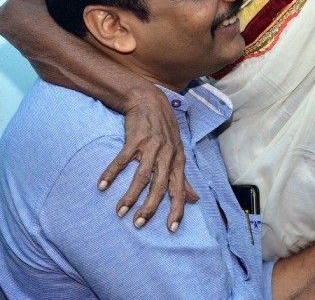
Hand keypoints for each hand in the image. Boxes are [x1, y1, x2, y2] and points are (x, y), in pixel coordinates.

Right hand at [99, 87, 198, 230]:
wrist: (150, 101)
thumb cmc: (165, 131)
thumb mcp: (178, 153)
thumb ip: (184, 178)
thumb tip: (196, 199)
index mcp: (178, 161)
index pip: (179, 189)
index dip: (177, 209)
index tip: (171, 229)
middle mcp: (167, 155)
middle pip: (160, 186)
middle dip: (150, 207)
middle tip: (139, 224)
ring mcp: (152, 147)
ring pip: (142, 176)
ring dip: (130, 196)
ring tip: (120, 212)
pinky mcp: (136, 139)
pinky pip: (122, 160)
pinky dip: (112, 173)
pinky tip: (102, 186)